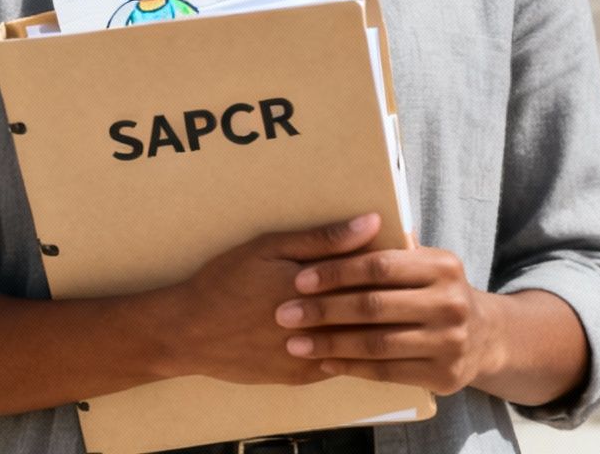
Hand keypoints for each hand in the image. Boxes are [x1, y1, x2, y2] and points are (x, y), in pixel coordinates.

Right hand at [156, 211, 388, 386]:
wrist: (189, 332)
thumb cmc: (226, 281)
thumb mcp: (270, 248)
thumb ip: (323, 239)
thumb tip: (372, 224)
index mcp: (315, 286)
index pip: (373, 274)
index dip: (395, 262)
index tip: (410, 250)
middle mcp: (318, 324)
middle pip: (373, 309)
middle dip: (394, 294)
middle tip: (408, 281)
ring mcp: (312, 355)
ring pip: (363, 341)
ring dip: (381, 325)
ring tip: (394, 308)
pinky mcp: (302, 376)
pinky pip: (344, 365)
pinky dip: (358, 350)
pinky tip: (366, 336)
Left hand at [272, 223, 501, 395]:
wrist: (484, 338)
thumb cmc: (437, 292)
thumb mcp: (426, 262)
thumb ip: (395, 247)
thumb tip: (360, 220)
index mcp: (442, 266)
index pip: (380, 265)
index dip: (337, 272)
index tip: (300, 280)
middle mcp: (451, 303)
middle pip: (374, 306)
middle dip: (323, 310)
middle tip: (285, 313)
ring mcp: (450, 342)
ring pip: (377, 344)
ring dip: (330, 343)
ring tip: (295, 342)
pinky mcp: (444, 375)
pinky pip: (387, 372)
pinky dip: (351, 367)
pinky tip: (324, 361)